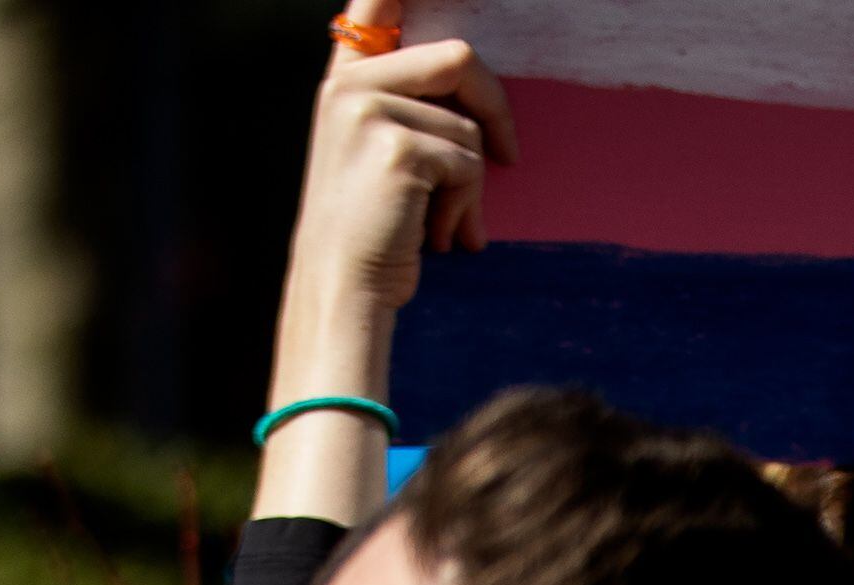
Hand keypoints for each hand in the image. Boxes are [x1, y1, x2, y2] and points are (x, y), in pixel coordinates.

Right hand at [276, 36, 518, 383]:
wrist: (343, 287)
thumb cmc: (377, 231)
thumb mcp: (385, 157)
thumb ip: (415, 112)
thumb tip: (487, 111)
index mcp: (347, 79)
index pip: (376, 2)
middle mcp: (350, 84)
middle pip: (459, 58)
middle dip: (495, 110)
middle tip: (510, 156)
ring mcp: (367, 110)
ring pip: (468, 127)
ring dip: (474, 185)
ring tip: (445, 222)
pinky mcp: (395, 147)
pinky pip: (469, 164)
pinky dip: (467, 206)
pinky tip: (438, 236)